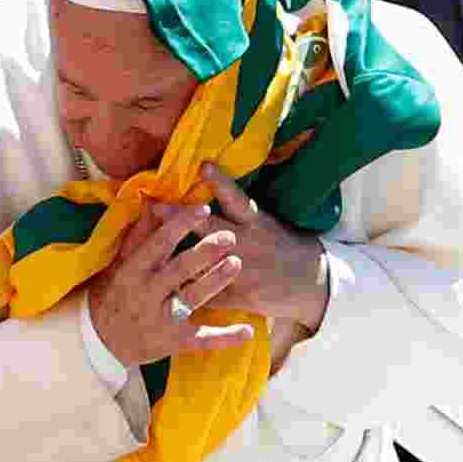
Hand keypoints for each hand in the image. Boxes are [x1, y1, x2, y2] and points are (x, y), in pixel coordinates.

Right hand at [88, 203, 253, 367]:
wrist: (102, 342)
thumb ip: (140, 235)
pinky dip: (224, 337)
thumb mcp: (120, 264)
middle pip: (179, 269)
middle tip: (229, 236)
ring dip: (215, 281)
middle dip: (204, 252)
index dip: (181, 224)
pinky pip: (202, 339)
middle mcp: (146, 294)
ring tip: (236, 264)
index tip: (203, 209)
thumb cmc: (114, 294)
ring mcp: (161, 319)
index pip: (159, 243)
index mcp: (132, 270)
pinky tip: (247, 331)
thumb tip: (154, 201)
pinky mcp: (173, 341)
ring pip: (192, 298)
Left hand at [162, 163, 327, 331]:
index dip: (220, 182)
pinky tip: (164, 293)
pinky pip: (212, 295)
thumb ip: (235, 208)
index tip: (203, 165)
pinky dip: (190, 294)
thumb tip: (203, 177)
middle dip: (182, 218)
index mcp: (255, 221)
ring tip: (151, 255)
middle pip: (211, 227)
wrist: (311, 281)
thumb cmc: (280, 244)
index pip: (236, 198)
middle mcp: (248, 242)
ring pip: (207, 263)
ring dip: (178, 258)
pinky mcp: (243, 296)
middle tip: (155, 206)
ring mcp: (244, 270)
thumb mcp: (264, 221)